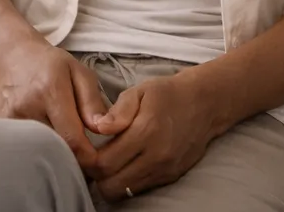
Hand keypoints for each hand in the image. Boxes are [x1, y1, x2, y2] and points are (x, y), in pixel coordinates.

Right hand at [0, 41, 107, 170]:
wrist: (12, 56)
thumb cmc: (50, 65)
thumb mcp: (79, 73)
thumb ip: (93, 102)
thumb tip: (103, 130)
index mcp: (50, 90)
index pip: (72, 140)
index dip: (89, 158)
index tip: (100, 162)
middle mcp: (26, 105)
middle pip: (56, 150)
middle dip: (74, 159)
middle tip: (84, 156)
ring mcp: (9, 116)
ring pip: (39, 152)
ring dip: (55, 155)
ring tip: (64, 145)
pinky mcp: (0, 124)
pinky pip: (25, 148)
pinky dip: (38, 150)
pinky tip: (45, 140)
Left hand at [90, 72, 214, 200]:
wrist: (203, 105)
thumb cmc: (166, 94)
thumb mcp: (138, 92)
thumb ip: (117, 111)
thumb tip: (98, 127)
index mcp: (144, 133)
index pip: (105, 163)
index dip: (87, 161)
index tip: (80, 149)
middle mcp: (155, 158)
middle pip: (112, 185)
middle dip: (96, 175)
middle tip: (91, 157)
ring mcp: (164, 171)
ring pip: (126, 192)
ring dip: (111, 181)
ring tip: (106, 161)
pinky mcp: (171, 177)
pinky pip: (141, 189)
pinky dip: (127, 181)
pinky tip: (123, 164)